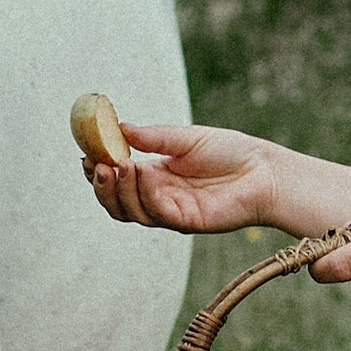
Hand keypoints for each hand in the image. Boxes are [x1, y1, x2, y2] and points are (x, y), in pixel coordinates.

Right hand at [80, 118, 280, 234]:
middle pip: (116, 202)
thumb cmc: (231, 152)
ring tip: (118, 165)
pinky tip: (144, 173)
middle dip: (100, 186)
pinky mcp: (186, 222)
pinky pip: (157, 213)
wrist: (265, 170)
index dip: (97, 170)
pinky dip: (145, 194)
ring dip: (119, 189)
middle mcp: (158, 197)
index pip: (116, 179)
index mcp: (155, 176)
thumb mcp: (185, 138)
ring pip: (131, 211)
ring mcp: (171, 212)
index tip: (85, 153)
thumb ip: (153, 137)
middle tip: (95, 165)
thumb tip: (120, 127)